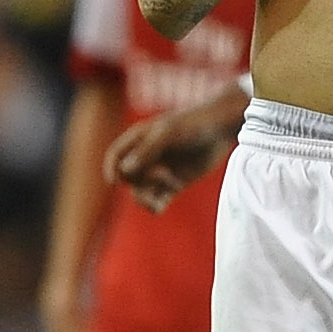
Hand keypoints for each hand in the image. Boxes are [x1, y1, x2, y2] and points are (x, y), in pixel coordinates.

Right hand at [103, 105, 238, 212]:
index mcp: (139, 139)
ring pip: (141, 193)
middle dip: (141, 181)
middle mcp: (147, 156)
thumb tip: (125, 171)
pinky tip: (162, 205)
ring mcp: (160, 171)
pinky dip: (156, 206)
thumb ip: (146, 151)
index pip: (115, 157)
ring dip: (147, 198)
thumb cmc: (193, 125)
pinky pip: (158, 201)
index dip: (111, 170)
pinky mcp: (175, 183)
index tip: (115, 183)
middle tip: (166, 174)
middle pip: (128, 178)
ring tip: (164, 196)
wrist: (221, 129)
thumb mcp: (169, 134)